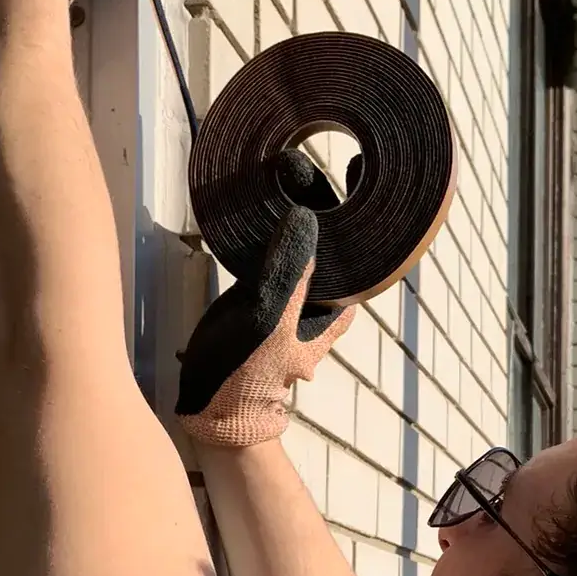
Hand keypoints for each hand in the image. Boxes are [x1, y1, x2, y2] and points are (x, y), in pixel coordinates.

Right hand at [177, 153, 355, 448]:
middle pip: (336, 246)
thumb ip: (286, 272)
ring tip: (297, 172)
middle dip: (336, 204)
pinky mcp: (262, 302)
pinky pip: (277, 259)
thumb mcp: (265, 319)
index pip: (359, 250)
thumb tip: (309, 219)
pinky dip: (276, 233)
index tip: (361, 166)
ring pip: (306, 251)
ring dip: (305, 214)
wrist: (212, 414)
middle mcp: (316, 305)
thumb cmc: (243, 375)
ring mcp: (291, 303)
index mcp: (329, 309)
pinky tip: (266, 210)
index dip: (364, 208)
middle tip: (330, 160)